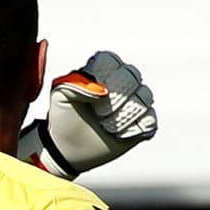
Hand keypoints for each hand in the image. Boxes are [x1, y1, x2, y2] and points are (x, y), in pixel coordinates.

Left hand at [20, 51, 157, 177]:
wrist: (68, 148)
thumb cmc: (63, 117)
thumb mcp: (60, 97)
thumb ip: (76, 84)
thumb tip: (103, 90)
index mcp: (102, 69)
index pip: (112, 61)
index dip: (103, 78)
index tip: (90, 95)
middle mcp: (123, 81)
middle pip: (132, 76)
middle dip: (113, 100)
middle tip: (98, 114)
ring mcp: (135, 102)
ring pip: (144, 98)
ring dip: (121, 117)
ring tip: (105, 126)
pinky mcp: (144, 123)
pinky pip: (149, 121)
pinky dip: (132, 131)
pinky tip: (117, 135)